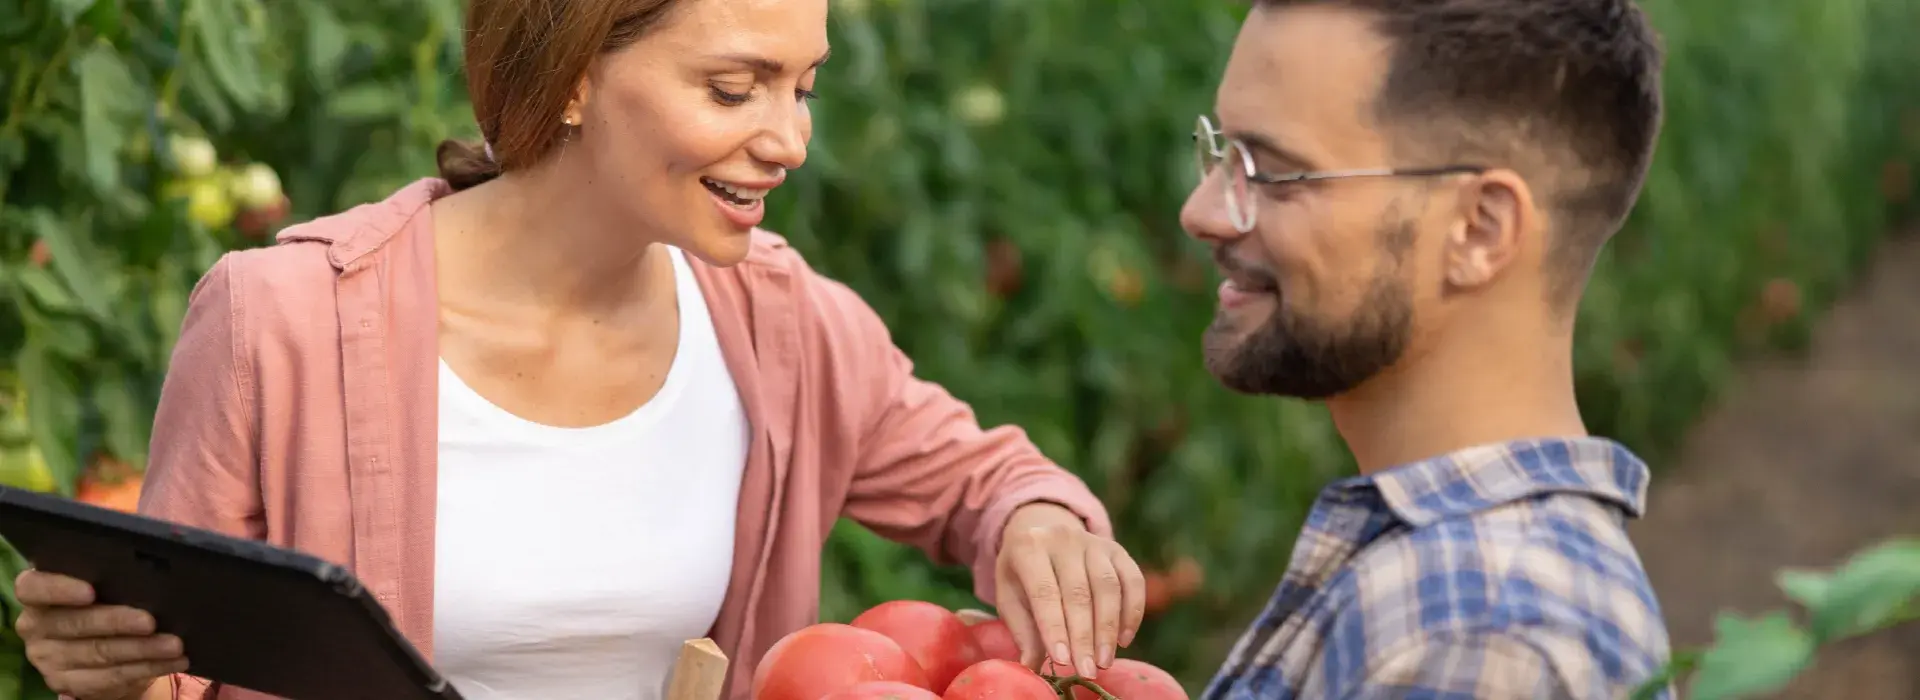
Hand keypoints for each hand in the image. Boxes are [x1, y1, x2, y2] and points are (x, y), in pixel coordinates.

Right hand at [14, 569, 185, 699]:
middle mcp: (35, 626)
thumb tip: (156, 558)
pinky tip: (172, 661)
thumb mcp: (105, 585)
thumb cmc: (106, 602)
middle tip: (150, 621)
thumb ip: (113, 574)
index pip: (32, 587)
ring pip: (98, 653)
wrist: (100, 651)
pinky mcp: (66, 684)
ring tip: (173, 644)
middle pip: (74, 623)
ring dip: (142, 649)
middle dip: (117, 622)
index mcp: (38, 593)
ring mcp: (47, 658)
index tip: (90, 590)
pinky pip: (110, 677)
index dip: (58, 589)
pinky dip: (147, 668)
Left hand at [993, 502, 1145, 679]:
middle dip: (1084, 637)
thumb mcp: (1011, 596)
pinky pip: (1133, 581)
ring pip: (1108, 587)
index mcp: (1028, 546)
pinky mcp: (1117, 549)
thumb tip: (1032, 666)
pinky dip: (1132, 612)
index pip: (1044, 592)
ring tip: (1105, 662)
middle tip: (1087, 671)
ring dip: (1108, 629)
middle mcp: (1063, 538)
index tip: (1062, 661)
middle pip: (1079, 592)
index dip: (1055, 628)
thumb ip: (1023, 630)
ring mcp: (1093, 541)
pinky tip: (1124, 640)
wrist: (1044, 535)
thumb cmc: (1024, 576)